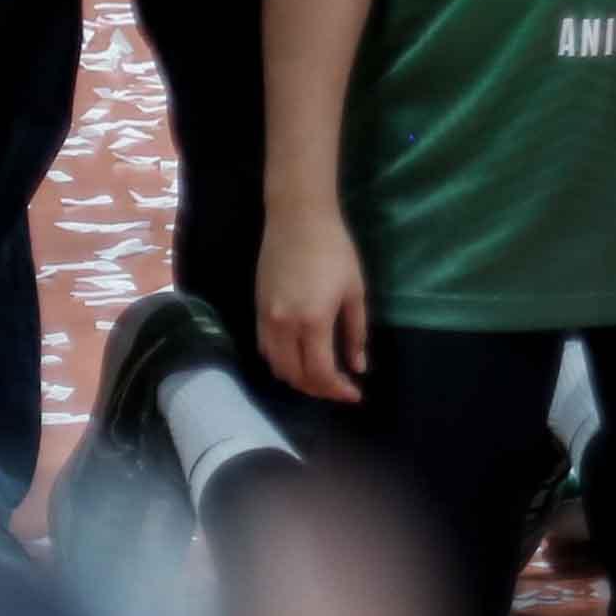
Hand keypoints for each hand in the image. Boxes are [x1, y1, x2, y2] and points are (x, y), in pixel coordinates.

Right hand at [255, 196, 372, 401]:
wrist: (297, 220)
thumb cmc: (335, 251)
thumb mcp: (354, 291)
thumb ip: (356, 332)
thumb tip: (358, 366)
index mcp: (312, 322)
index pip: (320, 372)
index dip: (337, 390)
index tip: (354, 395)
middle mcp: (283, 327)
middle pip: (295, 376)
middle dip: (319, 389)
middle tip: (340, 389)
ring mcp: (265, 321)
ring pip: (276, 367)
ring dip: (298, 379)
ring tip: (322, 378)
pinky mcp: (256, 312)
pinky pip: (266, 350)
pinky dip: (282, 363)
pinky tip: (300, 359)